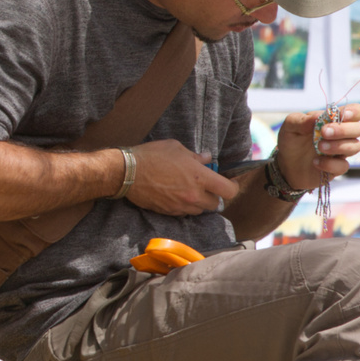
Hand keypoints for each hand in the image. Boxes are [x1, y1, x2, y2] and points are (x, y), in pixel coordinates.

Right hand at [123, 140, 239, 215]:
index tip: (230, 182)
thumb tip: (207, 159)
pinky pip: (184, 212)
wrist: (127, 172)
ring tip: (189, 190)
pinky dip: (185, 205)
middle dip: (214, 195)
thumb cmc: (151, 156)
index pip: (229, 190)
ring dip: (199, 201)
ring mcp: (181, 206)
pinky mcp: (169, 212)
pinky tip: (176, 194)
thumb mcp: (176, 148)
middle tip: (206, 185)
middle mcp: (193, 195)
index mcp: (199, 177)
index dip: (233, 186)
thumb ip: (196, 156)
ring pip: (200, 210)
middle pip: (216, 204)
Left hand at [275, 104, 359, 189]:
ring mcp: (341, 151)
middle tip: (324, 132)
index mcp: (333, 120)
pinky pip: (343, 165)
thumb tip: (318, 116)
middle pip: (358, 129)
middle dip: (343, 130)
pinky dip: (329, 164)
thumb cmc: (292, 141)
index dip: (354, 111)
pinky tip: (315, 162)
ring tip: (319, 147)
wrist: (285, 165)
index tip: (342, 115)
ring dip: (338, 146)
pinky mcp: (337, 167)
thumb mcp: (290, 126)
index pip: (356, 112)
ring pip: (355, 146)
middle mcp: (341, 135)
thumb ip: (302, 120)